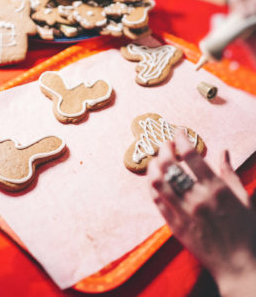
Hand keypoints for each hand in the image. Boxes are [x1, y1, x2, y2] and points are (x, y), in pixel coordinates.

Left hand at [147, 132, 255, 296]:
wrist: (238, 265)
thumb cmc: (245, 230)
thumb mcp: (244, 199)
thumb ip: (230, 173)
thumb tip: (222, 151)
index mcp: (215, 188)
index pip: (191, 156)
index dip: (181, 139)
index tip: (178, 132)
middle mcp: (196, 198)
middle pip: (170, 166)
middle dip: (164, 149)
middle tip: (165, 144)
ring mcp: (182, 212)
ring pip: (157, 182)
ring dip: (153, 166)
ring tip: (156, 159)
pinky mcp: (173, 224)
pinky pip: (156, 200)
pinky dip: (152, 185)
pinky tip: (154, 178)